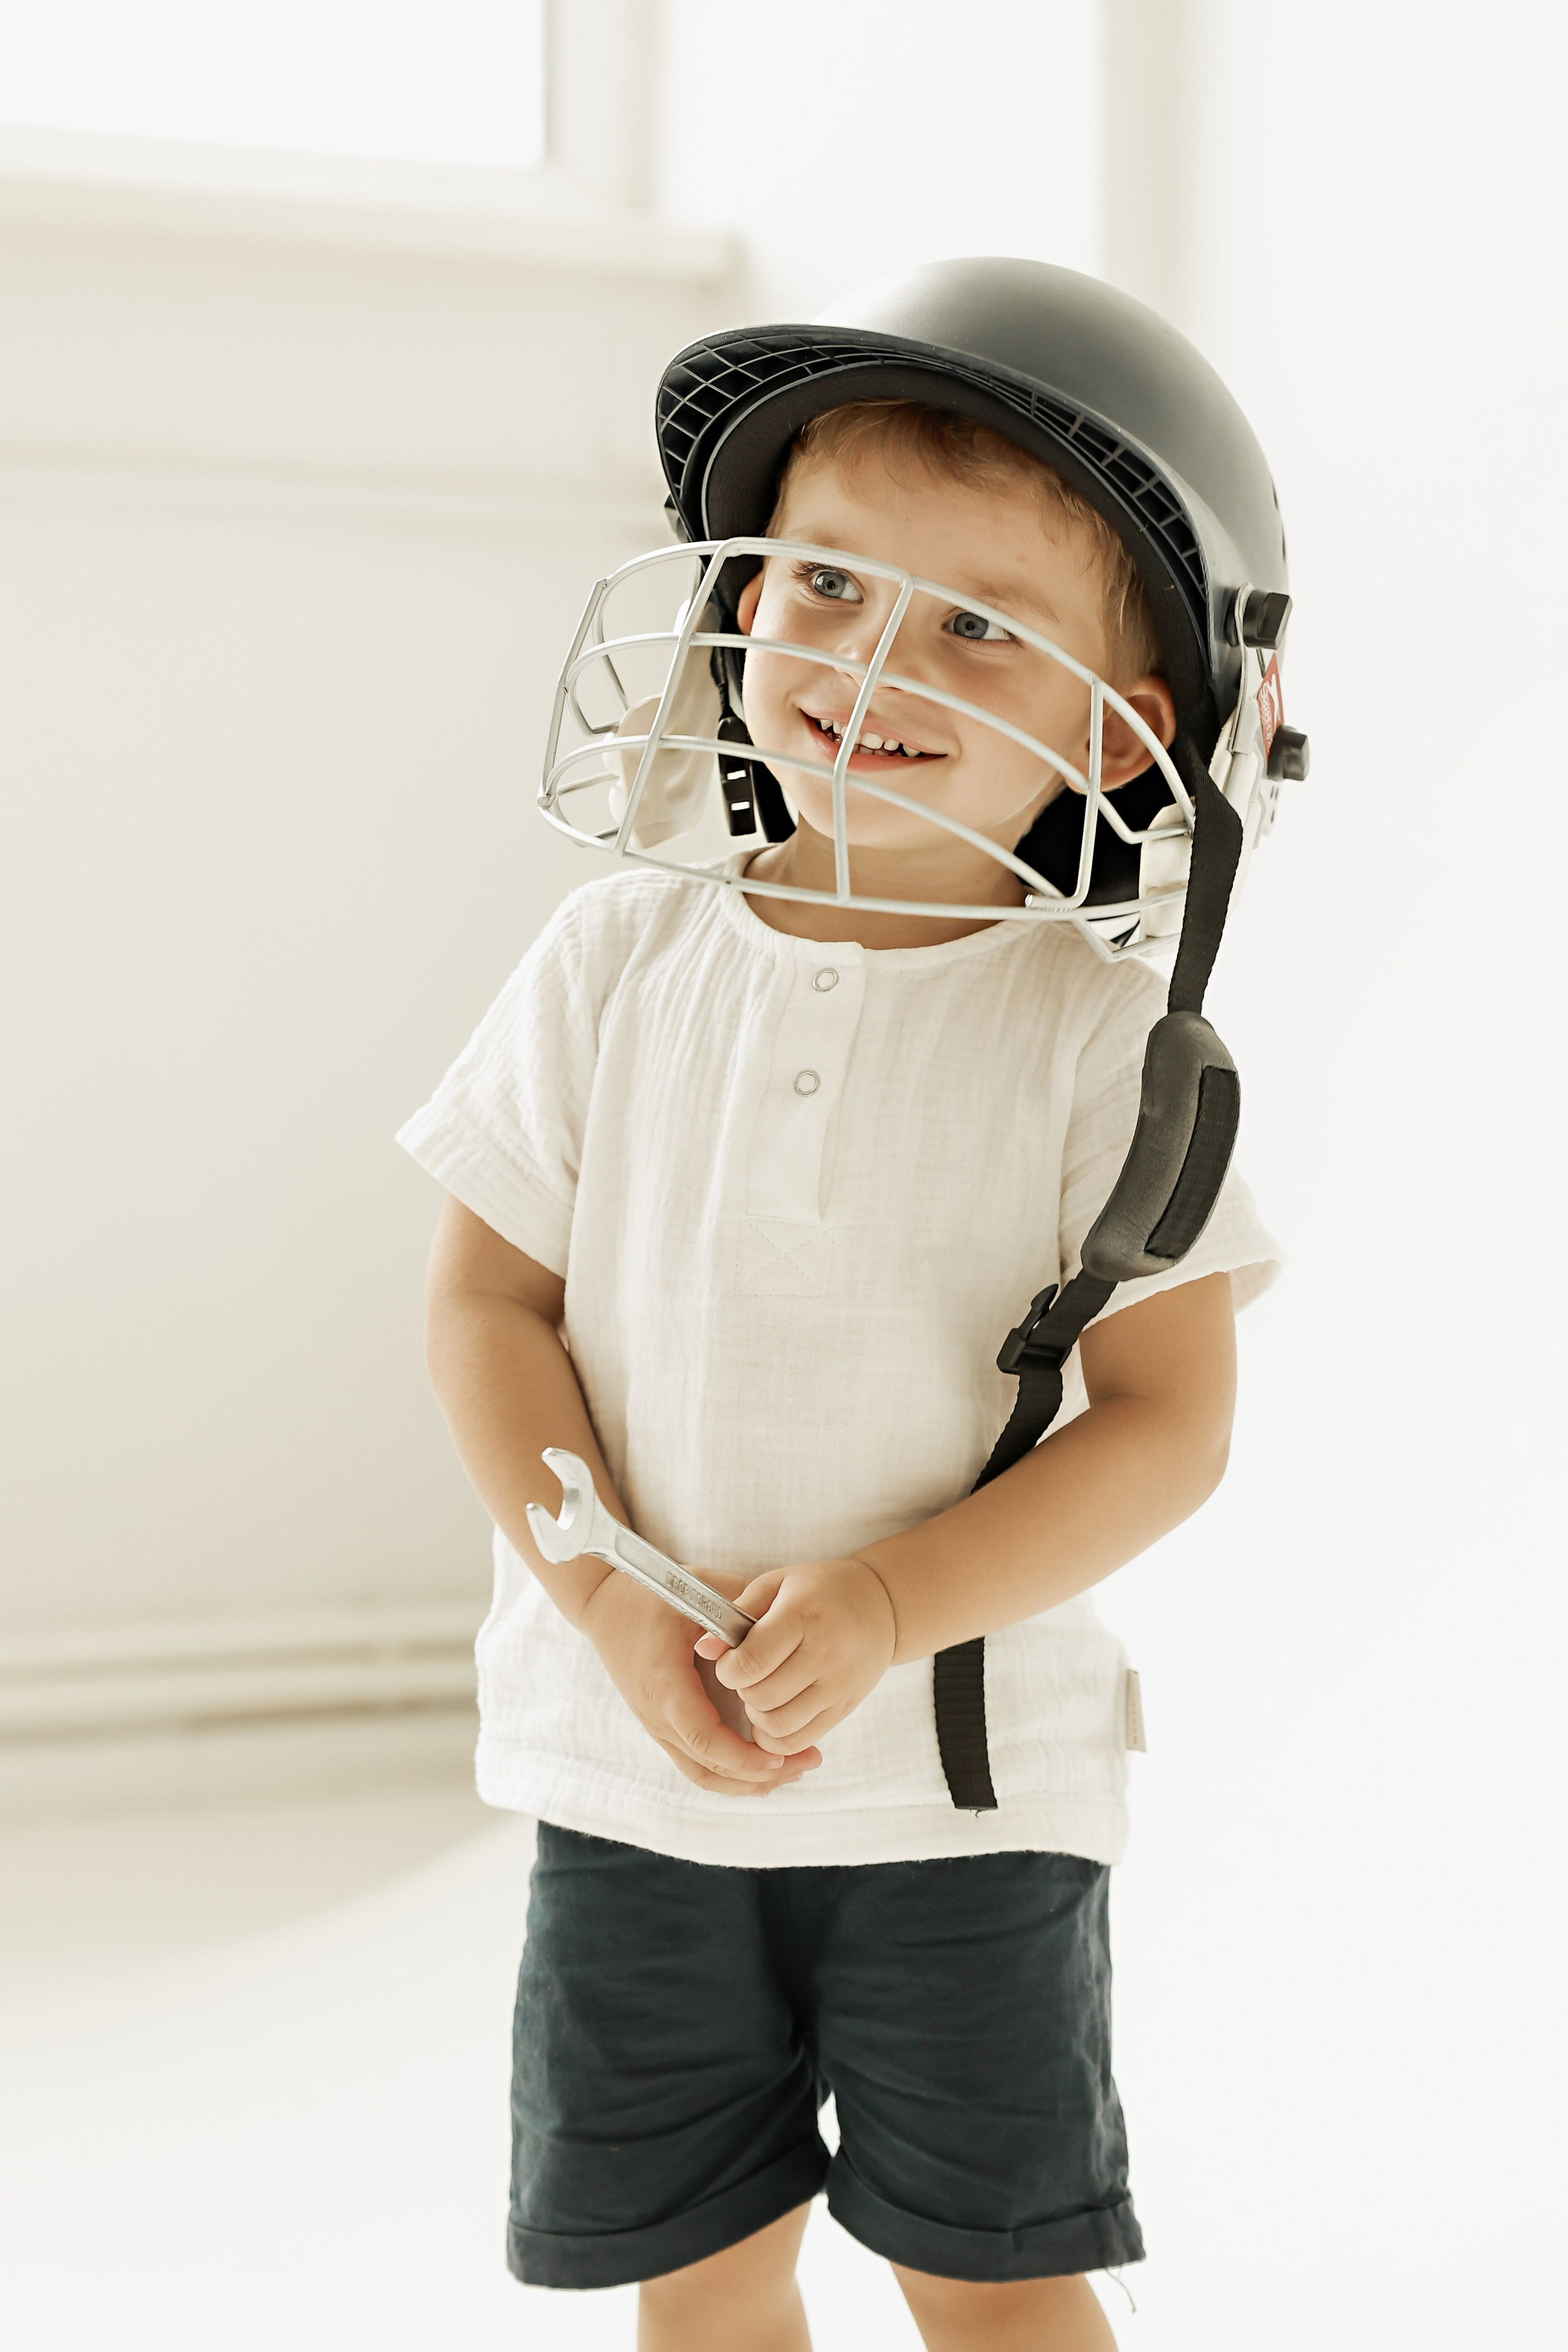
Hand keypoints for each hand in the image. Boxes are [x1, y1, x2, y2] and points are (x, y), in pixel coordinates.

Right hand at [581, 1567, 821, 1795]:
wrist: (604, 1604)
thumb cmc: (649, 1595)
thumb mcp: (695, 1594)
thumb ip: (739, 1611)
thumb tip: (784, 1626)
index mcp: (665, 1684)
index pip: (703, 1736)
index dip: (743, 1755)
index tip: (780, 1756)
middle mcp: (657, 1714)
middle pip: (709, 1765)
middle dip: (758, 1773)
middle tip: (807, 1762)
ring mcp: (656, 1724)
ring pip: (702, 1773)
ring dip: (746, 1781)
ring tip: (792, 1772)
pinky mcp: (661, 1725)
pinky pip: (695, 1763)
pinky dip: (728, 1774)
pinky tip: (761, 1775)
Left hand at [695, 1557, 896, 1755]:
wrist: (881, 1606)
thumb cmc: (819, 1590)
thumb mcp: (777, 1584)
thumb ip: (738, 1612)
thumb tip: (704, 1648)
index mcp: (804, 1615)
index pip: (751, 1661)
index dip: (728, 1668)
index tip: (730, 1660)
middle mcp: (826, 1653)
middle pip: (761, 1696)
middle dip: (741, 1690)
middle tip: (746, 1674)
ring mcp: (839, 1685)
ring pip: (778, 1725)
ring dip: (757, 1715)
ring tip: (761, 1692)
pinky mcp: (845, 1708)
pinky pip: (799, 1740)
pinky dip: (776, 1735)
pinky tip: (774, 1712)